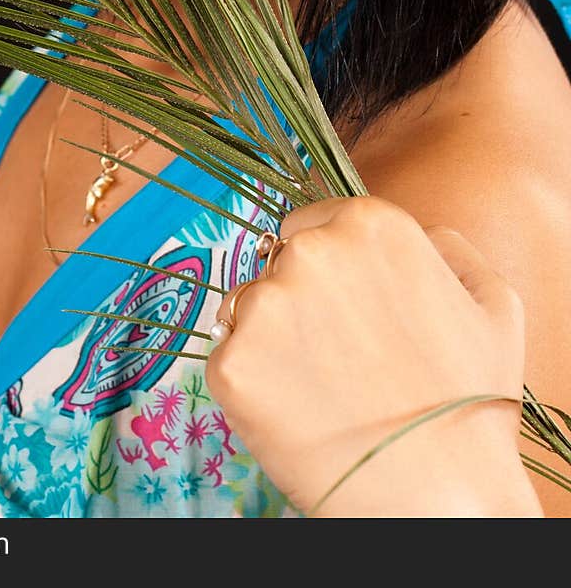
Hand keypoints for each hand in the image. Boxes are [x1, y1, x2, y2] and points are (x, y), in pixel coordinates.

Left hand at [206, 195, 542, 516]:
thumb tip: (417, 233)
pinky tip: (296, 415)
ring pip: (246, 310)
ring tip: (321, 392)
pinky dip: (253, 387)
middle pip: (277, 265)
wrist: (440, 497)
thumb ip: (447, 247)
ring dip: (271, 342)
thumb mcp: (492, 302)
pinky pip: (229, 361)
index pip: (310, 226)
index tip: (342, 311)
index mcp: (368, 224)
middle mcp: (311, 252)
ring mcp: (265, 306)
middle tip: (337, 358)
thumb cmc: (471, 404)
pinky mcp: (233, 362)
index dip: (325, 272)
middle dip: (298, 303)